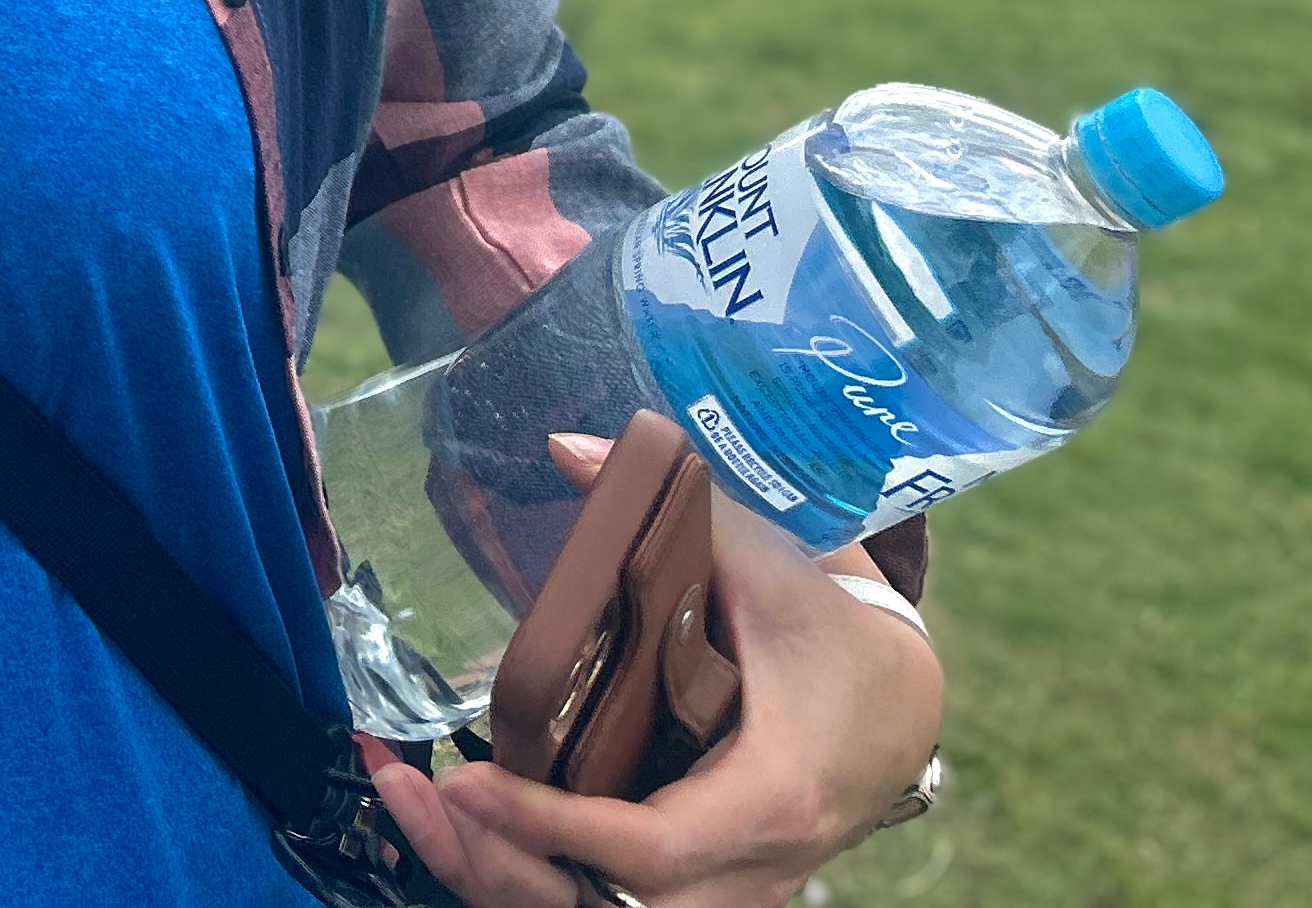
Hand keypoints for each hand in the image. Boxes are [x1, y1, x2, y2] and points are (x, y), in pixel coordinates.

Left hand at [372, 438, 941, 907]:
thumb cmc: (838, 635)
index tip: (467, 778)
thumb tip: (569, 449)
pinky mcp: (703, 887)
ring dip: (501, 877)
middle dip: (499, 865)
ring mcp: (728, 890)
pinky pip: (608, 905)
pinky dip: (532, 874)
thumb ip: (684, 510)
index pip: (650, 848)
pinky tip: (465, 823)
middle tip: (409, 795)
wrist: (902, 704)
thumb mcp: (776, 568)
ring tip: (412, 807)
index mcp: (770, 798)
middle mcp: (750, 868)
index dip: (552, 826)